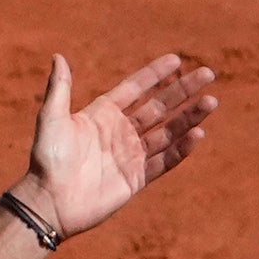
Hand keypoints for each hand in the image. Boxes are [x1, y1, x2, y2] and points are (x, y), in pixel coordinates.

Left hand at [15, 50, 217, 238]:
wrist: (49, 202)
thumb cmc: (47, 159)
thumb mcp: (52, 119)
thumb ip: (60, 88)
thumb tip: (58, 56)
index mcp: (103, 114)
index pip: (135, 88)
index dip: (155, 74)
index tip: (176, 60)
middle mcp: (120, 132)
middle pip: (159, 107)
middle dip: (183, 91)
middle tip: (207, 74)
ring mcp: (130, 155)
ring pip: (168, 132)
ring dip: (189, 117)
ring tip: (211, 101)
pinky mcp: (136, 178)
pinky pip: (164, 161)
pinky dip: (181, 149)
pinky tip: (198, 134)